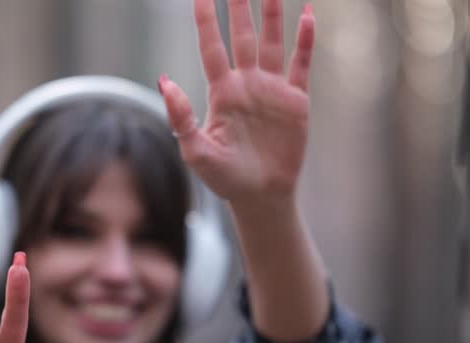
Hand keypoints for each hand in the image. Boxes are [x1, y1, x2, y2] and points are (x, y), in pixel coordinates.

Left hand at [159, 0, 315, 206]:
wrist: (260, 197)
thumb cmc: (224, 178)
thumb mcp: (196, 151)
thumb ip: (181, 117)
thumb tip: (164, 81)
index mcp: (221, 92)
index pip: (212, 47)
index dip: (206, 20)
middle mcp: (246, 84)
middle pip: (242, 36)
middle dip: (240, 6)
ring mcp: (271, 89)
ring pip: (271, 42)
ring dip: (272, 15)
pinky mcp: (295, 101)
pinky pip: (300, 65)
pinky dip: (304, 41)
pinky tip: (305, 15)